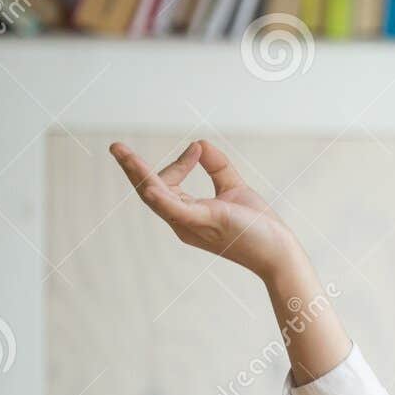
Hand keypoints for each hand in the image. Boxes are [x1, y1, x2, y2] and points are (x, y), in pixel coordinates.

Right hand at [109, 139, 302, 281]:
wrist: (279, 251)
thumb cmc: (257, 226)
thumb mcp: (233, 188)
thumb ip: (217, 167)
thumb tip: (199, 142)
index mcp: (187, 214)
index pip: (167, 184)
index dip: (179, 163)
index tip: (197, 149)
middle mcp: (182, 222)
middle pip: (149, 191)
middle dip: (132, 168)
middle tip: (115, 147)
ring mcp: (191, 224)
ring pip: (155, 197)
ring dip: (137, 174)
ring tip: (121, 153)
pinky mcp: (206, 224)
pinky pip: (177, 211)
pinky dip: (162, 198)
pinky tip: (150, 187)